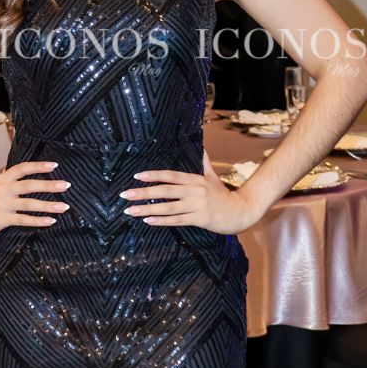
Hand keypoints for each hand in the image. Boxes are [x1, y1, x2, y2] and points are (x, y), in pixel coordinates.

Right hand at [0, 161, 70, 240]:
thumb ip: (14, 179)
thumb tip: (37, 172)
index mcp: (3, 179)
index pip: (22, 168)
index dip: (38, 166)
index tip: (55, 165)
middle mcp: (2, 189)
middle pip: (28, 186)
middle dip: (49, 185)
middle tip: (66, 185)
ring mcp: (1, 205)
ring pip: (28, 204)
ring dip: (48, 206)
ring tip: (64, 206)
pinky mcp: (1, 219)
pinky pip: (23, 220)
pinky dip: (38, 221)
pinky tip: (51, 221)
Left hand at [120, 149, 260, 234]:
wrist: (241, 212)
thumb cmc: (224, 195)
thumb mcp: (212, 177)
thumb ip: (204, 163)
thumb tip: (201, 146)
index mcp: (195, 179)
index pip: (171, 175)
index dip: (153, 175)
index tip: (136, 176)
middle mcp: (195, 191)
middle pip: (165, 191)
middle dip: (143, 193)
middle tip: (125, 194)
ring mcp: (197, 206)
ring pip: (168, 208)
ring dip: (147, 209)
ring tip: (130, 210)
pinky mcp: (200, 219)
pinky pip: (177, 220)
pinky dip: (162, 221)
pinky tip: (148, 221)